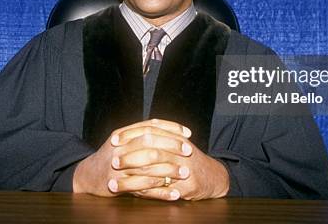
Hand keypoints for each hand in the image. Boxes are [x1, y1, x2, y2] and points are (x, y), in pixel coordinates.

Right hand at [72, 119, 191, 197]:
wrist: (87, 176)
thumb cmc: (111, 157)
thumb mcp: (122, 141)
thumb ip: (141, 135)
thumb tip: (169, 130)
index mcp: (123, 134)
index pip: (150, 126)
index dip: (170, 128)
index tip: (188, 133)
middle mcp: (119, 147)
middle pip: (149, 142)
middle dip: (171, 146)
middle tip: (189, 151)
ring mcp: (116, 166)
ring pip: (147, 166)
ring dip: (168, 170)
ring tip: (186, 172)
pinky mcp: (116, 184)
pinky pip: (142, 188)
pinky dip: (159, 192)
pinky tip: (174, 193)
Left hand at [111, 119, 229, 200]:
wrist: (214, 177)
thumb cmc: (190, 159)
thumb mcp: (177, 142)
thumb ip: (159, 135)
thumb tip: (133, 131)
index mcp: (176, 139)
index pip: (151, 133)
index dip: (131, 136)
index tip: (114, 140)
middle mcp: (181, 153)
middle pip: (152, 153)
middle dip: (130, 158)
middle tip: (113, 162)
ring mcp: (184, 171)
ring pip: (154, 175)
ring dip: (132, 181)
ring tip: (114, 184)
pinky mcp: (186, 188)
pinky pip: (162, 192)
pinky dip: (145, 195)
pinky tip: (131, 196)